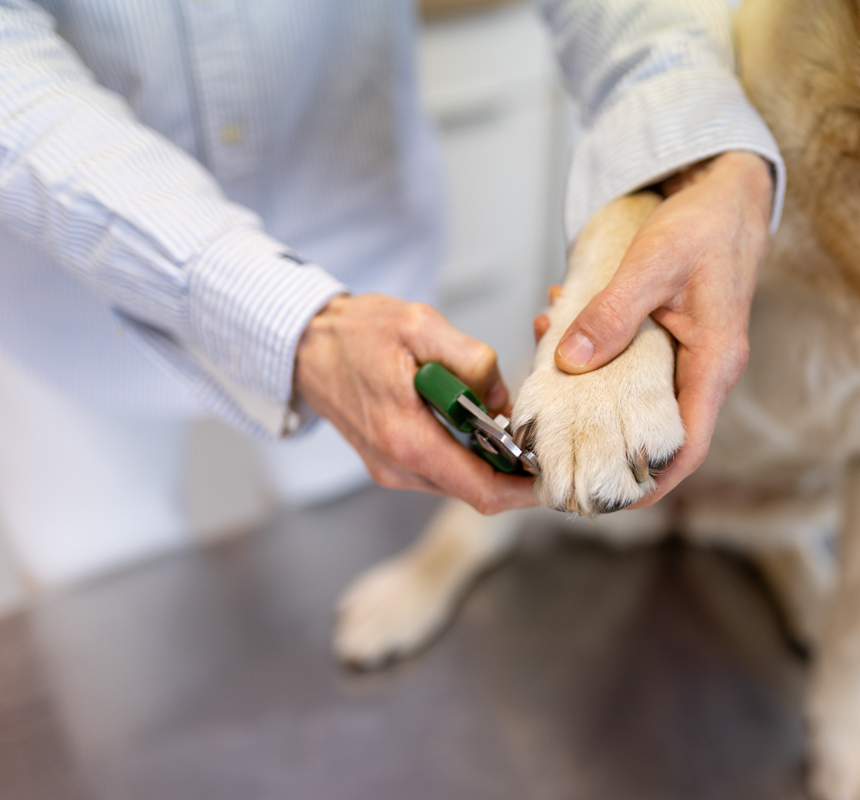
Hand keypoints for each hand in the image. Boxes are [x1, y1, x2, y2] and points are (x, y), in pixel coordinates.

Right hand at [294, 295, 535, 514]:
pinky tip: (478, 422)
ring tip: (510, 422)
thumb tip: (501, 398)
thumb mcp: (420, 325)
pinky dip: (469, 453)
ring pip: (463, 482)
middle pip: (477, 490)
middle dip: (514, 470)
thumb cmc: (356, 333)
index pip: (480, 489)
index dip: (524, 489)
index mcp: (405, 438)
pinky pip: (444, 469)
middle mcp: (397, 465)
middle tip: (540, 436)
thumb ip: (470, 358)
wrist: (306, 344)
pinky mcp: (393, 463)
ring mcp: (393, 469)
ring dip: (491, 461)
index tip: (553, 473)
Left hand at [553, 151, 773, 505]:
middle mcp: (706, 370)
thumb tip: (569, 359)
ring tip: (547, 378)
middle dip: (608, 443)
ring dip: (594, 394)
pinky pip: (634, 367)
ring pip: (640, 398)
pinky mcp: (674, 343)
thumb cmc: (704, 225)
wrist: (728, 195)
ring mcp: (691, 358)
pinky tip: (561, 334)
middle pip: (660, 433)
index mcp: (714, 362)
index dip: (652, 482)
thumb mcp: (652, 263)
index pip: (688, 446)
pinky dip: (598, 359)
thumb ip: (612, 312)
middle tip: (556, 448)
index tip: (610, 499)